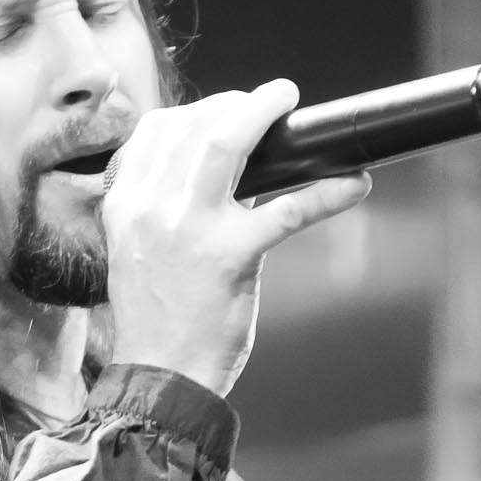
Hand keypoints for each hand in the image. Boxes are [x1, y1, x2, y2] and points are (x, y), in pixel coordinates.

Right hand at [104, 79, 370, 396]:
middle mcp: (152, 209)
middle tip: (270, 102)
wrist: (160, 379)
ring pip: (229, 143)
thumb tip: (227, 172)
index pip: (154, 131)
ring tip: (291, 104)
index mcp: (125, 206)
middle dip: (237, 103)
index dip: (194, 110)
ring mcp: (190, 230)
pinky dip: (328, 193)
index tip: (224, 110)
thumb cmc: (156, 321)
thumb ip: (166, 209)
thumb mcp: (139, 254)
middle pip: (195, 125)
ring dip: (266, 113)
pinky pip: (287, 210)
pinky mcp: (230, 257)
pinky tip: (355, 183)